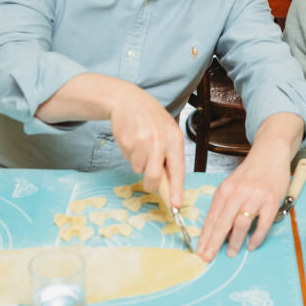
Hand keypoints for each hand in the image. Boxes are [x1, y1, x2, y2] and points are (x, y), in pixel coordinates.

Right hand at [109, 85, 185, 205]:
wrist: (128, 100)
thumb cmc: (151, 119)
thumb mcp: (167, 133)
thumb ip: (170, 156)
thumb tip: (171, 185)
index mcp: (175, 139)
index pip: (178, 170)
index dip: (176, 190)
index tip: (176, 206)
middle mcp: (160, 140)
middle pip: (153, 177)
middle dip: (150, 184)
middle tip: (148, 180)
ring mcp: (143, 140)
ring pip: (138, 168)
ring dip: (138, 163)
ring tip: (140, 146)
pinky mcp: (127, 140)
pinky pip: (128, 159)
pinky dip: (129, 154)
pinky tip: (132, 140)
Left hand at [196, 140, 289, 261]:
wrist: (270, 154)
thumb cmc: (251, 172)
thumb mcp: (232, 184)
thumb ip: (225, 204)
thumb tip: (218, 230)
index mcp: (225, 189)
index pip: (212, 216)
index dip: (205, 236)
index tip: (200, 250)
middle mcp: (238, 192)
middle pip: (223, 222)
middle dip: (214, 242)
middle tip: (208, 257)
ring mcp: (256, 196)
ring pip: (241, 224)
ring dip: (235, 242)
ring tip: (231, 253)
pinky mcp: (271, 201)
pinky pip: (263, 224)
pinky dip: (256, 237)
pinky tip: (251, 245)